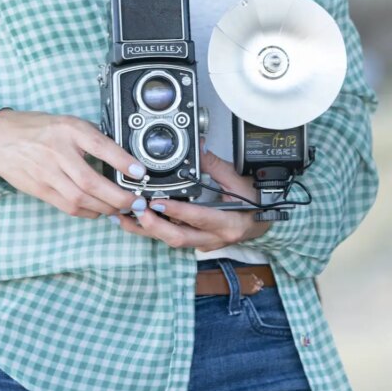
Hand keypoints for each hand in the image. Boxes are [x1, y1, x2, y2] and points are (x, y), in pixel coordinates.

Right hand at [0, 109, 146, 217]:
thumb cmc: (38, 129)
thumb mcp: (67, 122)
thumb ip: (90, 136)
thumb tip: (121, 155)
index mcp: (68, 130)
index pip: (99, 146)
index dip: (122, 161)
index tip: (139, 172)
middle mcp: (57, 152)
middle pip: (91, 182)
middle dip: (118, 197)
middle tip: (137, 201)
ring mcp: (47, 174)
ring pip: (80, 199)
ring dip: (106, 208)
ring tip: (122, 208)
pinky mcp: (40, 190)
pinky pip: (68, 207)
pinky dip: (88, 212)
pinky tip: (100, 210)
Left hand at [114, 142, 272, 250]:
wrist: (267, 220)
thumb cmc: (256, 202)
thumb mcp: (237, 180)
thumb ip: (214, 165)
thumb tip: (198, 146)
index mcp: (228, 222)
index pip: (198, 217)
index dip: (176, 211)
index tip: (157, 202)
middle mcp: (215, 238)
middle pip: (179, 238)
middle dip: (154, 226)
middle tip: (135, 210)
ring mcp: (206, 244)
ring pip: (173, 242)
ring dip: (148, 231)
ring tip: (125, 218)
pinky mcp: (198, 243)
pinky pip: (174, 239)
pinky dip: (155, 231)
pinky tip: (137, 223)